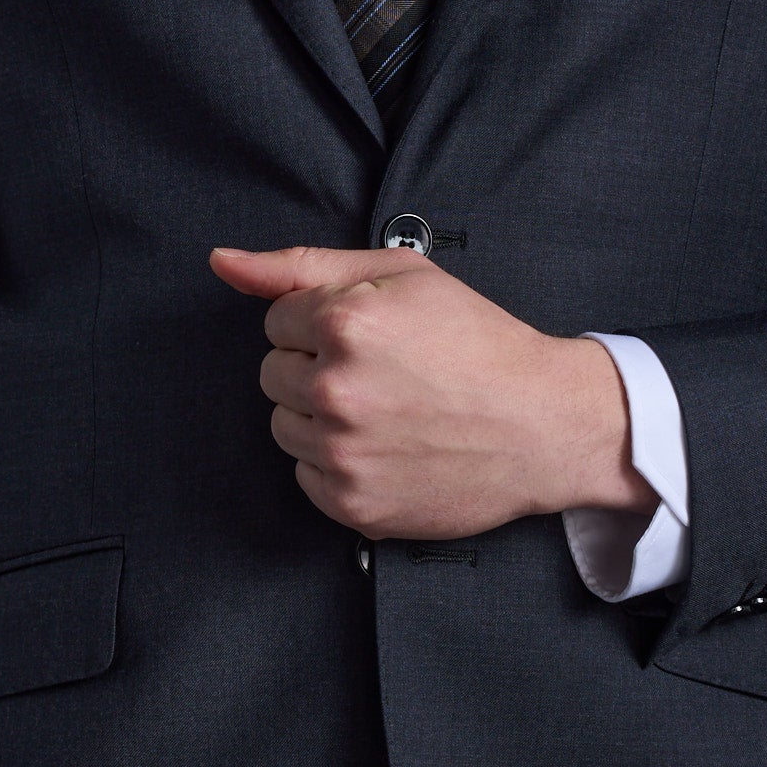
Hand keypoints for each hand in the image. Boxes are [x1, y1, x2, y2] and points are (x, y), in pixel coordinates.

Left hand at [210, 244, 654, 540]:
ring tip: (386, 409)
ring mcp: (343, 453)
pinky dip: (336, 463)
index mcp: (345, 324)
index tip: (371, 336)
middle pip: (272, 374)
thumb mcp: (401, 275)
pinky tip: (386, 446)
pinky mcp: (353, 504)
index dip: (324, 323)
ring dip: (320, 417)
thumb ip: (300, 264)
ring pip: (283, 426)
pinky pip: (305, 476)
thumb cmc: (479, 344)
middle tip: (383, 372)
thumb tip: (223, 262)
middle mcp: (336, 391)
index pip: (276, 321)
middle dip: (315, 368)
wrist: (543, 424)